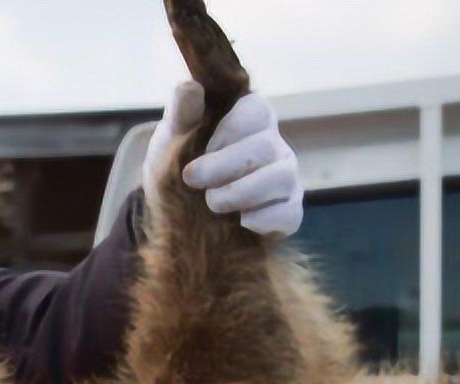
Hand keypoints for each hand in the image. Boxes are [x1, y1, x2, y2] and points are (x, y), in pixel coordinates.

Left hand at [143, 81, 303, 236]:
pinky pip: (288, 214)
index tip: (201, 147)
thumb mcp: (170, 140)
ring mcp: (285, 179)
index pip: (256, 110)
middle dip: (222, 166)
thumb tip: (189, 85)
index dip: (227, 130)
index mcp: (250, 118)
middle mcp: (274, 145)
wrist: (174, 217)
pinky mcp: (288, 212)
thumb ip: (181, 114)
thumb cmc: (176, 168)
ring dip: (239, 194)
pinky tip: (239, 222)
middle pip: (264, 147)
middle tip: (191, 179)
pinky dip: (261, 221)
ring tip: (211, 203)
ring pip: (281, 179)